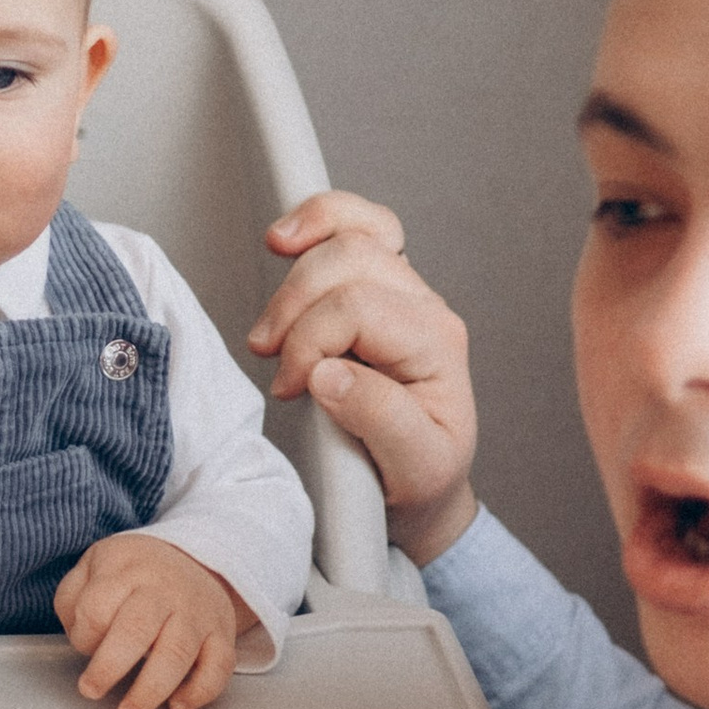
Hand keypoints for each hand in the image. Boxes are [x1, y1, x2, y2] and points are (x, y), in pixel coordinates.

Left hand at [55, 533, 246, 708]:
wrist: (191, 561)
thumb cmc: (133, 574)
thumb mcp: (92, 568)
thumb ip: (72, 599)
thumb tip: (79, 635)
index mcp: (127, 569)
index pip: (97, 608)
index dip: (84, 635)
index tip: (84, 645)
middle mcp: (166, 588)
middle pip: (136, 630)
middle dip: (109, 667)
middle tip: (91, 690)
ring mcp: (197, 612)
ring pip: (177, 654)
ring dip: (150, 690)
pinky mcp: (222, 634)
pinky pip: (218, 667)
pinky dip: (199, 691)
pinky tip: (176, 705)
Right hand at [248, 192, 478, 568]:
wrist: (421, 487)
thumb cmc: (419, 478)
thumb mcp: (414, 469)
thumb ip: (380, 420)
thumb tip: (328, 374)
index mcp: (437, 346)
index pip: (359, 309)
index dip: (310, 341)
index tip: (291, 387)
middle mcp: (423, 309)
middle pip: (352, 259)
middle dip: (295, 306)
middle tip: (271, 357)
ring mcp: (401, 292)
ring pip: (349, 234)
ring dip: (295, 274)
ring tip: (272, 329)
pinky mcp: (374, 287)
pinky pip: (354, 226)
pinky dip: (317, 220)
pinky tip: (287, 240)